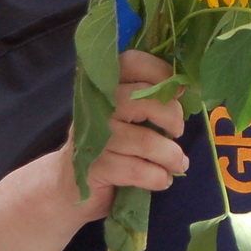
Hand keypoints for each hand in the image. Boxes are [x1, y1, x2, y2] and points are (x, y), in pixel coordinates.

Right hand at [58, 49, 188, 221]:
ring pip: (145, 140)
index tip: (179, 92)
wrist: (68, 187)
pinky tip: (162, 179)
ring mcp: (92, 138)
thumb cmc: (106, 146)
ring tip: (178, 163)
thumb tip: (182, 90)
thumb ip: (145, 99)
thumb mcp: (122, 117)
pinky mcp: (93, 169)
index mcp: (102, 87)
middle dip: (172, 116)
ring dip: (171, 155)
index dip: (161, 72)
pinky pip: (136, 170)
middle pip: (143, 99)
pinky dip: (157, 176)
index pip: (132, 63)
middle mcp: (95, 107)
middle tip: (177, 131)